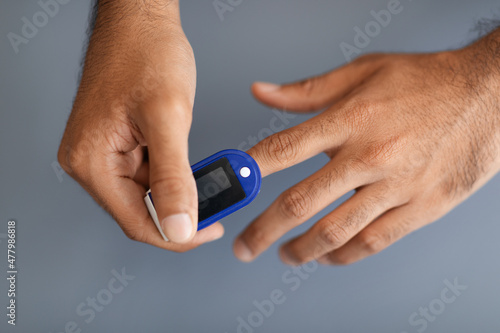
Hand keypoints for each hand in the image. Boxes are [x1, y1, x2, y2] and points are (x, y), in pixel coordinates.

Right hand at [58, 1, 222, 249]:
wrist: (140, 19)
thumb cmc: (145, 52)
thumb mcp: (168, 118)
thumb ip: (174, 178)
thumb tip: (180, 227)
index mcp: (92, 161)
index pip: (137, 222)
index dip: (177, 235)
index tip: (210, 231)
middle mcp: (92, 162)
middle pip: (142, 211)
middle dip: (182, 211)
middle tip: (217, 204)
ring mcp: (105, 153)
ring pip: (149, 194)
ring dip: (180, 191)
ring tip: (208, 179)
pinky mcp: (120, 144)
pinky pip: (150, 174)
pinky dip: (175, 175)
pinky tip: (191, 165)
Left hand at [234, 31, 499, 264]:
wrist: (489, 97)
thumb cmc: (424, 82)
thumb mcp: (363, 71)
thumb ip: (307, 91)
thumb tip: (261, 92)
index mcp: (350, 119)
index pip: (283, 150)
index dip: (249, 173)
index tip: (231, 191)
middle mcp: (369, 156)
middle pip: (301, 202)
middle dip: (264, 230)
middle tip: (244, 246)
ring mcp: (396, 186)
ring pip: (336, 231)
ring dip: (302, 250)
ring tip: (285, 255)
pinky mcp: (422, 207)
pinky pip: (374, 241)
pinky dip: (345, 255)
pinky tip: (329, 256)